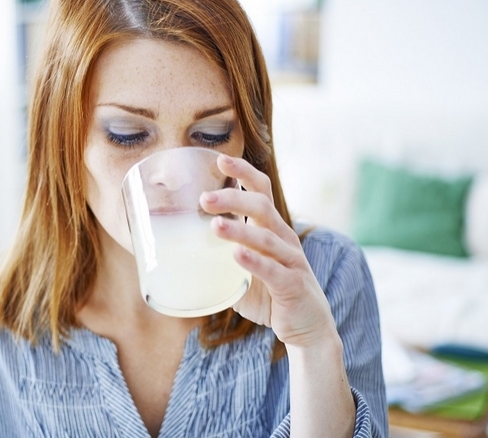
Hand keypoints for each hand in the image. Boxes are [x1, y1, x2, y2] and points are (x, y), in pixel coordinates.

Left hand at [199, 154, 337, 347]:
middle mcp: (284, 239)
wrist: (308, 328)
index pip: (261, 191)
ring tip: (215, 226)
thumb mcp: (244, 272)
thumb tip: (179, 255)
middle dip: (234, 199)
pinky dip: (254, 262)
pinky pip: (273, 271)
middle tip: (204, 198)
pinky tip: (236, 255)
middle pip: (262, 208)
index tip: (220, 159)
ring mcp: (291, 261)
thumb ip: (219, 260)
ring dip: (239, 230)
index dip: (243, 173)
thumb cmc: (272, 295)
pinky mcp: (292, 286)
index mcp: (273, 229)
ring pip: (266, 238)